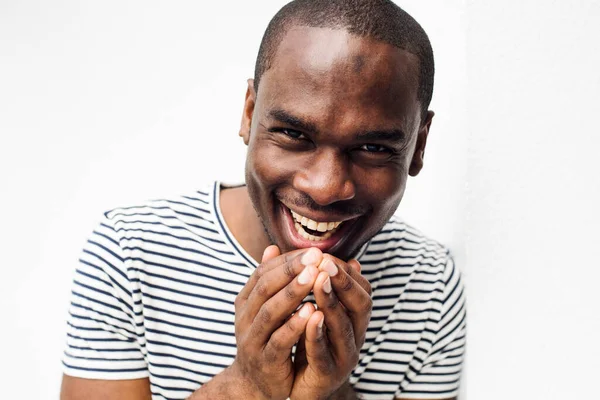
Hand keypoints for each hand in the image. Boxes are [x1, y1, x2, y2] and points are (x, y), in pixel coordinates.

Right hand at [229, 245, 323, 399]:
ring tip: (314, 277)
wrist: (255, 383)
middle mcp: (245, 318)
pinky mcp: (265, 361)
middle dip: (291, 271)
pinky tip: (312, 312)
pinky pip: (278, 341)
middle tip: (315, 257)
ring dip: (293, 293)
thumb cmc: (265, 338)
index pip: (263, 273)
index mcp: (245, 302)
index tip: (312, 250)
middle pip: (265, 288)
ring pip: (270, 313)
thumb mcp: (265, 308)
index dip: (287, 261)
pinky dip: (294, 325)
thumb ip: (270, 281)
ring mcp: (252, 340)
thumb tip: (272, 247)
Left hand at [291, 255, 372, 398]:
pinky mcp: (328, 374)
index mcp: (354, 319)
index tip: (326, 255)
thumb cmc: (310, 343)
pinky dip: (317, 334)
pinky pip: (324, 353)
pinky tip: (310, 317)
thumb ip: (323, 286)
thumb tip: (333, 255)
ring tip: (319, 281)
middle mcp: (355, 336)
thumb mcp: (318, 311)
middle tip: (325, 263)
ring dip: (331, 302)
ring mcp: (344, 356)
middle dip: (343, 282)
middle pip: (359, 305)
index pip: (362, 291)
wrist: (297, 385)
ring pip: (343, 327)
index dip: (347, 273)